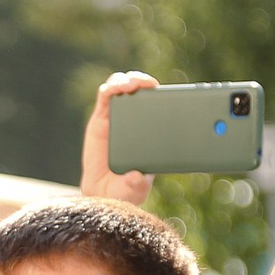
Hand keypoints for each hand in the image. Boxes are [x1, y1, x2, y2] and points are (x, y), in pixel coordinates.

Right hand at [81, 70, 156, 203]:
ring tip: (130, 84)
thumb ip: (135, 184)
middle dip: (146, 83)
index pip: (162, 108)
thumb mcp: (133, 190)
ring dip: (129, 81)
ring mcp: (118, 117)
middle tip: (149, 84)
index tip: (174, 95)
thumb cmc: (123, 189)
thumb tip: (136, 177)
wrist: (100, 193)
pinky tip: (113, 88)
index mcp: (152, 133)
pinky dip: (110, 87)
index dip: (168, 97)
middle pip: (143, 93)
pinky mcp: (100, 117)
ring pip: (125, 89)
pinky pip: (106, 96)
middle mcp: (136, 121)